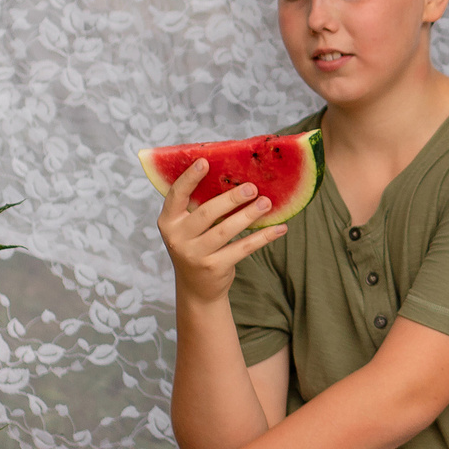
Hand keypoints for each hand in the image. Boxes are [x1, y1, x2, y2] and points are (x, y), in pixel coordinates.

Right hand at [160, 159, 287, 303]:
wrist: (196, 288)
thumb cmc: (197, 245)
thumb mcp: (190, 227)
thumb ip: (201, 205)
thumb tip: (236, 175)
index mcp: (168, 221)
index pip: (175, 195)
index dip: (189, 178)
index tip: (205, 161)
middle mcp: (177, 238)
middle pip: (206, 213)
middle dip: (230, 198)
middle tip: (252, 187)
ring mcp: (194, 255)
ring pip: (225, 231)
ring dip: (249, 215)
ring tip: (267, 202)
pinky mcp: (213, 268)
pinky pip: (242, 248)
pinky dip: (263, 237)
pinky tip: (279, 228)